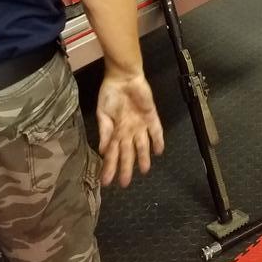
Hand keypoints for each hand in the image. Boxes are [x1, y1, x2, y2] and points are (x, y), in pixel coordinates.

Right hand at [96, 72, 164, 186]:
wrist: (122, 77)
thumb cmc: (110, 94)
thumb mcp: (103, 114)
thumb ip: (105, 132)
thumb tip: (103, 152)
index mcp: (116, 131)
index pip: (112, 154)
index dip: (109, 167)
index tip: (105, 182)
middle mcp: (129, 131)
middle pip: (128, 153)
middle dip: (126, 168)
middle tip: (125, 184)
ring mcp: (140, 124)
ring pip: (143, 145)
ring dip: (144, 157)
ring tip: (144, 170)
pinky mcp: (151, 116)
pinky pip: (156, 130)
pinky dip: (158, 140)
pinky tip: (159, 151)